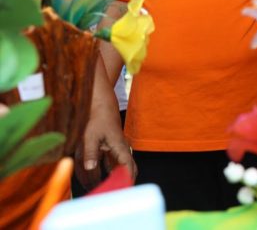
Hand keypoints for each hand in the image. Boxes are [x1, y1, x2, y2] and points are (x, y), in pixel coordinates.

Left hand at [75, 62, 135, 188]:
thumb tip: (90, 168)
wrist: (99, 103)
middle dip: (122, 180)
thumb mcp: (90, 135)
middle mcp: (120, 148)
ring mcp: (115, 147)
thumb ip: (90, 152)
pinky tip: (93, 176)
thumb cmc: (97, 117)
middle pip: (126, 168)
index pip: (128, 166)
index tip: (125, 189)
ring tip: (101, 188)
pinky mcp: (109, 146)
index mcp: (119, 146)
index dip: (128, 178)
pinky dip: (103, 170)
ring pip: (117, 166)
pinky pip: (109, 161)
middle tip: (115, 192)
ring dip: (112, 176)